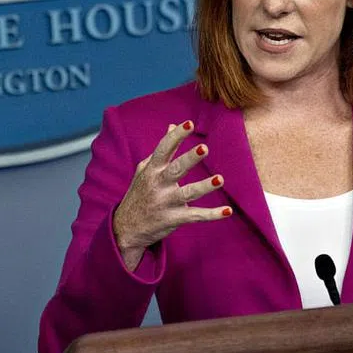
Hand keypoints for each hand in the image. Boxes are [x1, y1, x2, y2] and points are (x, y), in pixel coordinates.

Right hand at [113, 120, 230, 269]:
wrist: (126, 228)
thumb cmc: (140, 193)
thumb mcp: (145, 170)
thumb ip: (162, 149)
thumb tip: (172, 125)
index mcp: (152, 169)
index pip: (164, 149)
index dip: (176, 136)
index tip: (189, 123)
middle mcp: (158, 184)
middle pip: (176, 169)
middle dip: (190, 158)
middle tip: (204, 148)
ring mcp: (166, 203)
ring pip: (187, 193)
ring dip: (204, 187)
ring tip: (219, 179)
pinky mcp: (173, 219)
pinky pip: (195, 216)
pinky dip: (212, 215)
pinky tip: (227, 211)